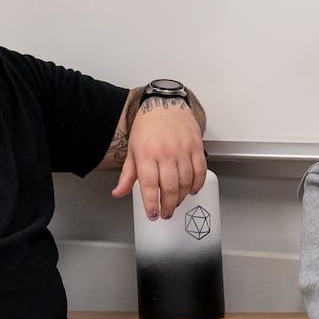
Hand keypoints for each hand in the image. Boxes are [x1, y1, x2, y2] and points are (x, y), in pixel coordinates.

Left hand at [110, 95, 206, 219]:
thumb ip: (127, 175)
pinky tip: (191, 189)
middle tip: (166, 212)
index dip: (152, 204)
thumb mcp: (132, 150)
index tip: (153, 215)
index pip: (149, 186)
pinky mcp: (196, 146)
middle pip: (170, 187)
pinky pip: (200, 171)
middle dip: (168, 205)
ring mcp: (183, 149)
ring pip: (186, 182)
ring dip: (182, 197)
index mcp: (146, 154)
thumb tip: (118, 193)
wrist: (165, 103)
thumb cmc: (147, 126)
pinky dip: (197, 184)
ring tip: (176, 201)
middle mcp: (165, 153)